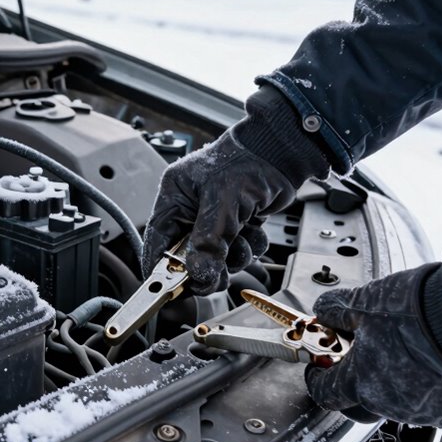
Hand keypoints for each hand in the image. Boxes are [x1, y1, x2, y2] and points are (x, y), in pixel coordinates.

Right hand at [142, 131, 296, 293]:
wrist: (282, 153)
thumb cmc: (247, 161)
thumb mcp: (222, 202)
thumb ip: (208, 241)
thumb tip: (197, 274)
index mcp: (175, 196)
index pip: (158, 238)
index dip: (160, 265)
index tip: (166, 288)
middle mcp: (191, 209)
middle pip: (187, 254)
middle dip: (206, 265)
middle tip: (216, 275)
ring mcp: (214, 218)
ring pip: (215, 256)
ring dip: (232, 256)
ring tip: (243, 238)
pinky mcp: (236, 224)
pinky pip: (236, 251)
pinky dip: (249, 247)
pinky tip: (254, 230)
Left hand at [305, 264, 441, 426]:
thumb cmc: (418, 313)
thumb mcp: (363, 302)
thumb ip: (337, 311)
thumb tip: (325, 310)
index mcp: (359, 382)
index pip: (324, 392)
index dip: (317, 378)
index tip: (318, 367)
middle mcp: (388, 404)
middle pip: (358, 405)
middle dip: (351, 385)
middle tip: (356, 359)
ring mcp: (421, 411)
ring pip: (395, 403)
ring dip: (389, 383)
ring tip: (398, 351)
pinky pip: (428, 403)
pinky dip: (421, 387)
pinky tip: (427, 362)